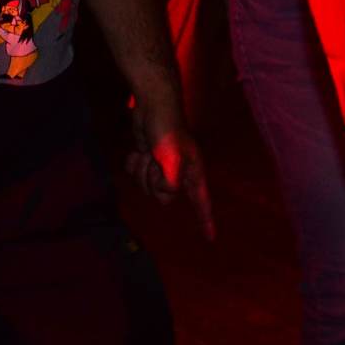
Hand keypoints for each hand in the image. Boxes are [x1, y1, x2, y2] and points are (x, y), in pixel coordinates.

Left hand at [126, 100, 214, 241]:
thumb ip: (170, 180)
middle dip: (152, 181)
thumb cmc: (167, 128)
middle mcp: (178, 172)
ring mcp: (162, 167)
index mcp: (191, 173)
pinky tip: (137, 150)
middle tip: (155, 160)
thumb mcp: (170, 156)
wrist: (152, 104)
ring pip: (146, 186)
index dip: (206, 221)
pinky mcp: (148, 158)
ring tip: (147, 152)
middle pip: (162, 197)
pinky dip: (133, 163)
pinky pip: (135, 174)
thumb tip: (165, 193)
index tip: (211, 239)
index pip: (201, 202)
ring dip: (141, 170)